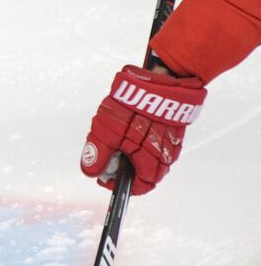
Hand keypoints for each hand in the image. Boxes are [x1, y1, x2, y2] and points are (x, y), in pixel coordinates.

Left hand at [80, 64, 205, 194]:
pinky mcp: (174, 128)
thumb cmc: (133, 105)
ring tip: (118, 138)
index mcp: (152, 160)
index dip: (120, 186)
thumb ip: (98, 154)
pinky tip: (131, 128)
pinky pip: (157, 143)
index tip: (104, 177)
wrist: (161, 78)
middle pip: (146, 173)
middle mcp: (167, 155)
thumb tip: (91, 172)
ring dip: (134, 154)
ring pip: (151, 158)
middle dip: (125, 169)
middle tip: (108, 156)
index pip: (140, 187)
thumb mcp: (106, 131)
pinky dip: (142, 142)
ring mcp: (172, 141)